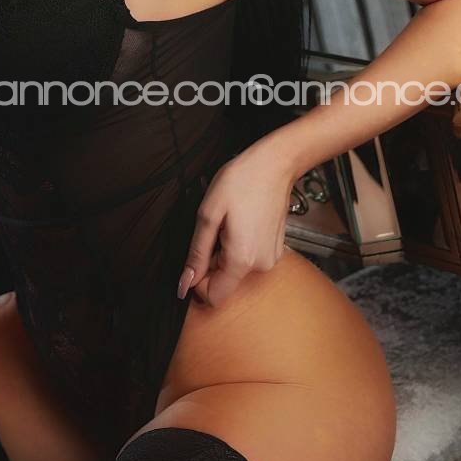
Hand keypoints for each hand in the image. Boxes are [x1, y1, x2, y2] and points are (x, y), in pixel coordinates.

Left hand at [177, 142, 297, 308]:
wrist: (275, 164)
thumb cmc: (242, 181)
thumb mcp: (208, 215)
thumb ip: (196, 253)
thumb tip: (184, 283)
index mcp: (242, 260)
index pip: (214, 296)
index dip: (198, 281)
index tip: (197, 255)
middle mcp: (260, 266)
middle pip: (225, 282)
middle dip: (212, 261)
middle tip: (215, 230)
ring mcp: (271, 258)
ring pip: (235, 270)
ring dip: (224, 252)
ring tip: (230, 223)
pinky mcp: (274, 250)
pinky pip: (248, 259)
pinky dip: (238, 247)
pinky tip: (241, 223)